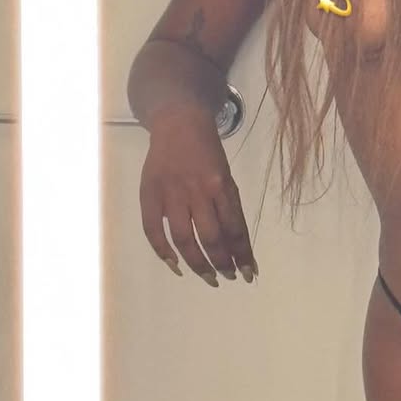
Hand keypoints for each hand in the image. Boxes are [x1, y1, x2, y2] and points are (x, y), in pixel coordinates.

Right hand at [139, 106, 257, 286]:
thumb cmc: (206, 152)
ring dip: (197, 264)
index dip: (243, 254)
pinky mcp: (150, 195)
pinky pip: (154, 231)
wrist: (178, 122)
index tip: (250, 273)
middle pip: (211, 237)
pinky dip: (163, 252)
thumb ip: (229, 206)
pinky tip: (175, 266)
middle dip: (222, 263)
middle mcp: (198, 191)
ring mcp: (172, 194)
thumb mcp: (225, 175)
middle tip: (229, 277)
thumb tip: (237, 242)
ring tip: (209, 278)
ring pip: (184, 239)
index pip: (235, 228)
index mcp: (221, 185)